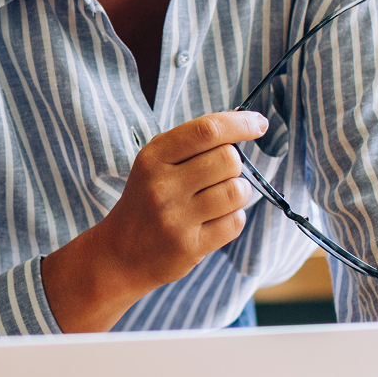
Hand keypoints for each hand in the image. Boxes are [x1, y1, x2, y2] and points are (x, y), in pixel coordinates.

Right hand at [43, 110, 267, 331]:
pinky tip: (213, 221)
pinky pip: (235, 222)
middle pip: (229, 160)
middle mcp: (162, 186)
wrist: (119, 254)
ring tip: (219, 200)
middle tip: (218, 177)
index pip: (207, 131)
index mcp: (153, 158)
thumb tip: (244, 122)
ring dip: (237, 193)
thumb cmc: (146, 202)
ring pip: (237, 191)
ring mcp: (175, 218)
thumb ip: (192, 144)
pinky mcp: (189, 246)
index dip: (240, 124)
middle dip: (234, 166)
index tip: (259, 123)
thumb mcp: (154, 165)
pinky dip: (233, 219)